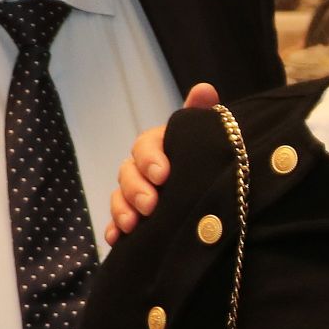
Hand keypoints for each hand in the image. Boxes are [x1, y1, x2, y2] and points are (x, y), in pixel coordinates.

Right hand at [103, 81, 217, 240]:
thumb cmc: (204, 157)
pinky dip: (115, 231)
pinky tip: (117, 240)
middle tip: (150, 205)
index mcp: (158, 147)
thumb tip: (204, 89)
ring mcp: (135, 194)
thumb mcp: (205, 137)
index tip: (163, 175)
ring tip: (132, 225)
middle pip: (127, 173)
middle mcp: (142, 168)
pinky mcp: (133, 218)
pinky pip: (117, 224)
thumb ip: (199, 116)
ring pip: (119, 198)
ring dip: (122, 210)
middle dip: (135, 189)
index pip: (145, 146)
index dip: (150, 159)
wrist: (214, 193)